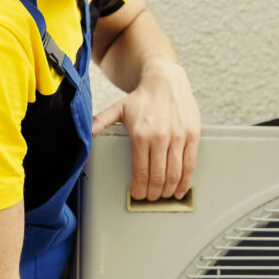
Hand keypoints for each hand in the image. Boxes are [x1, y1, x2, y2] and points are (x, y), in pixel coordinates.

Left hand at [92, 59, 200, 200]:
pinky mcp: (192, 134)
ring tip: (163, 195)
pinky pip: (190, 164)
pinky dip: (185, 181)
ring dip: (169, 190)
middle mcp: (160, 137)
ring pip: (175, 173)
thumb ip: (101, 122)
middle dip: (153, 194)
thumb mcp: (118, 109)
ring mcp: (178, 136)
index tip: (137, 195)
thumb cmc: (142, 98)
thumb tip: (86, 134)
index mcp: (140, 134)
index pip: (141, 172)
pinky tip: (180, 189)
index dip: (139, 190)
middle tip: (150, 198)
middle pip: (158, 177)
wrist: (165, 80)